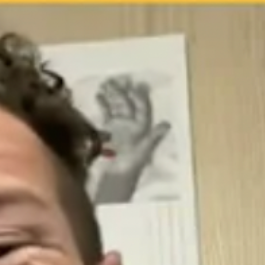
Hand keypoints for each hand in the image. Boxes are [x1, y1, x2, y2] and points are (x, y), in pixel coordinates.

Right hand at [92, 75, 170, 203]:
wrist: (108, 185)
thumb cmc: (126, 171)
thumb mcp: (141, 154)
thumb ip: (152, 139)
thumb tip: (166, 124)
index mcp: (142, 131)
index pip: (143, 108)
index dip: (141, 96)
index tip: (136, 83)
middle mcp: (131, 128)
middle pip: (128, 104)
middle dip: (123, 91)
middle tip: (116, 79)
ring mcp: (117, 130)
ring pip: (116, 107)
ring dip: (112, 94)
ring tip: (105, 83)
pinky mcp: (104, 134)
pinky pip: (104, 115)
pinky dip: (102, 104)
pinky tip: (98, 95)